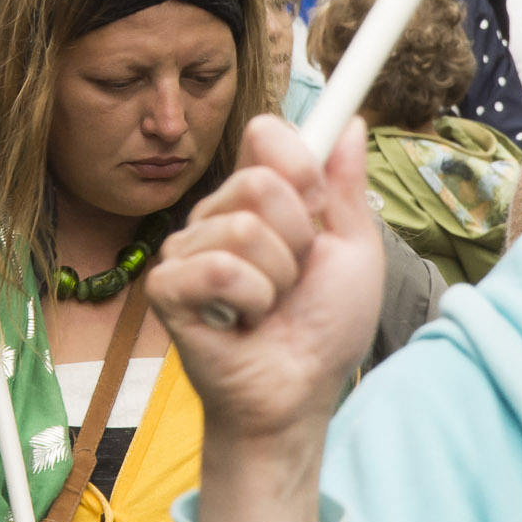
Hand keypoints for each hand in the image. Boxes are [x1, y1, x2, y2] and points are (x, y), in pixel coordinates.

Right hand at [144, 115, 380, 521]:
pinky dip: (250, 302)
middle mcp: (217, 216)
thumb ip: (347, 188)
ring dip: (278, 280)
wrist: (296, 396)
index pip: (266, 135)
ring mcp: (187, 251)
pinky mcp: (167, 288)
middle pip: (260, 181)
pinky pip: (221, 269)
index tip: (320, 199)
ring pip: (244, 229)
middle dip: (299, 238)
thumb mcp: (354, 251)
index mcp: (258, 200)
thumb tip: (353, 124)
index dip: (300, 161)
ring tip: (269, 308)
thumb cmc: (322, 330)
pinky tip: (242, 323)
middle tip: (295, 279)